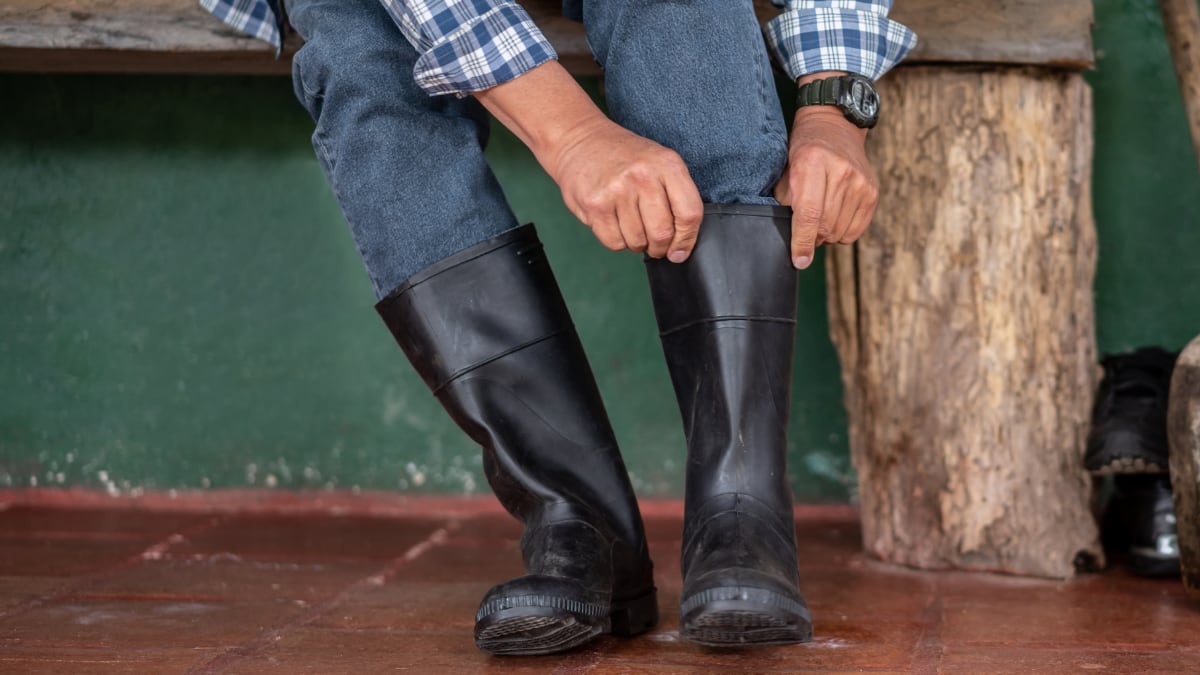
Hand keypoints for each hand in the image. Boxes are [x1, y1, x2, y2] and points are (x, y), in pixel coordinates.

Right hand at [546, 117, 702, 259]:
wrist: (580, 140)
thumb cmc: (624, 157)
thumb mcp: (659, 162)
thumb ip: (677, 196)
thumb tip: (681, 246)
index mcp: (667, 164)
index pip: (689, 214)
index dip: (687, 240)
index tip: (679, 251)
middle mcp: (643, 176)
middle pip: (662, 233)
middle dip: (660, 248)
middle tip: (654, 244)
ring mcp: (617, 191)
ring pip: (637, 241)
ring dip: (637, 244)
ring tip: (631, 226)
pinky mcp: (595, 205)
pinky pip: (614, 242)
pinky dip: (617, 241)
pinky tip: (615, 224)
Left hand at [774, 105, 877, 269]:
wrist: (834, 127)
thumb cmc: (804, 150)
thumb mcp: (786, 170)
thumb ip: (784, 202)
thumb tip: (786, 236)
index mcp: (812, 163)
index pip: (809, 214)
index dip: (802, 242)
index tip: (799, 260)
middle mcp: (841, 172)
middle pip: (825, 227)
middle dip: (811, 237)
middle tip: (804, 228)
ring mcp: (860, 182)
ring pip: (839, 232)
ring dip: (825, 235)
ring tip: (819, 217)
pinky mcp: (872, 192)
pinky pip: (855, 231)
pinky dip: (841, 232)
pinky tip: (834, 215)